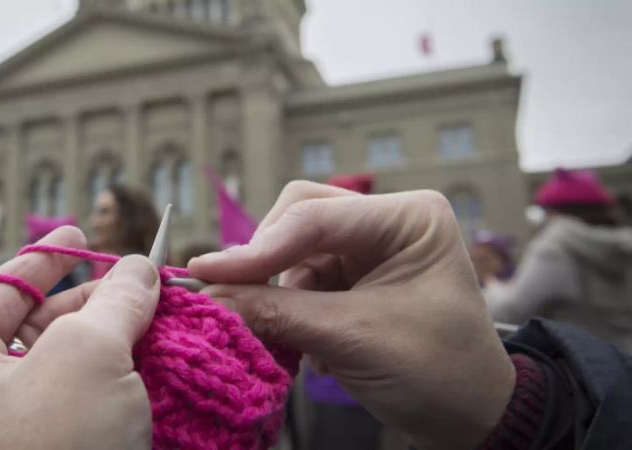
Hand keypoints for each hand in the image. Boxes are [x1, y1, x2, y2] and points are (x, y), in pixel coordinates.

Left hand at [0, 226, 159, 449]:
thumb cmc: (50, 448)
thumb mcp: (85, 355)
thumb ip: (115, 302)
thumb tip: (139, 270)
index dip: (44, 257)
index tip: (80, 233)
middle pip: (39, 325)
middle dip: (96, 301)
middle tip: (145, 284)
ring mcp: (13, 432)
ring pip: (71, 366)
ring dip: (117, 341)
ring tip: (163, 322)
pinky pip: (88, 405)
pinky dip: (122, 382)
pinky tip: (159, 367)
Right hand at [189, 181, 514, 449]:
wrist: (471, 418)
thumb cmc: (438, 373)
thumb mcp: (354, 339)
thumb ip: (278, 314)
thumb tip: (208, 297)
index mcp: (408, 217)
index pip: (315, 217)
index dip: (256, 248)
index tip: (205, 273)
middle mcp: (386, 221)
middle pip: (298, 219)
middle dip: (268, 263)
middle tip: (238, 301)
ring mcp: (369, 247)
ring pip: (293, 251)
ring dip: (280, 295)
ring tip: (298, 343)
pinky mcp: (354, 276)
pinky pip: (299, 278)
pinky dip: (291, 309)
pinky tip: (310, 345)